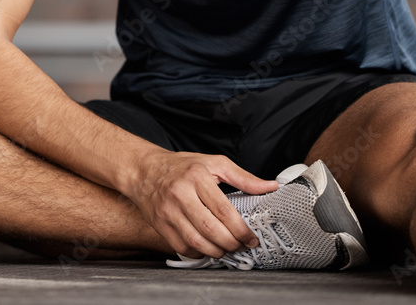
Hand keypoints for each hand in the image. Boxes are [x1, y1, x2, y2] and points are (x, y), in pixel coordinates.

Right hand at [126, 150, 278, 259]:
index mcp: (197, 177)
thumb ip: (243, 177)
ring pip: (196, 241)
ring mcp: (168, 212)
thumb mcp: (214, 163)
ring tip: (227, 248)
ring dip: (216, 251)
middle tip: (241, 245)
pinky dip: (199, 252)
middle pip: (210, 229)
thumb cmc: (182, 167)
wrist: (145, 171)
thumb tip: (270, 186)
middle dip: (231, 243)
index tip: (251, 238)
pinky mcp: (160, 225)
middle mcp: (180, 195)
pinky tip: (208, 248)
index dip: (240, 229)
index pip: (223, 210)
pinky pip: (182, 247)